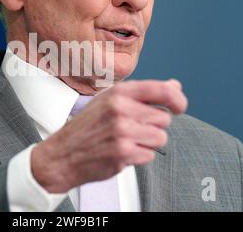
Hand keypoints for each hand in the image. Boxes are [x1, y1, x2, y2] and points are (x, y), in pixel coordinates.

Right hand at [31, 79, 187, 192]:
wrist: (63, 154)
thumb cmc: (88, 126)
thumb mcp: (109, 101)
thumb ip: (142, 94)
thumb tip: (175, 86)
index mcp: (118, 93)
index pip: (162, 90)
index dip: (178, 99)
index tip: (179, 107)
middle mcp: (121, 109)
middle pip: (164, 118)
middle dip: (153, 126)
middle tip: (133, 129)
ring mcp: (122, 131)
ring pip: (160, 138)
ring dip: (148, 143)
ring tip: (127, 141)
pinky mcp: (123, 153)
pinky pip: (149, 155)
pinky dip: (139, 157)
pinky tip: (121, 152)